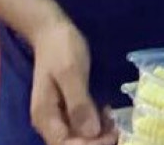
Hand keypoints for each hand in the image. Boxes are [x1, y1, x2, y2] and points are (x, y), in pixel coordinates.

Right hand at [29, 16, 116, 144]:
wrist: (50, 30)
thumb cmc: (61, 49)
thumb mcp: (71, 73)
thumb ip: (79, 103)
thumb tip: (91, 133)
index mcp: (45, 116)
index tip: (112, 136)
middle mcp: (48, 121)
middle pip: (71, 144)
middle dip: (95, 142)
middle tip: (118, 129)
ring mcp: (56, 114)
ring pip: (77, 136)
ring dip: (97, 135)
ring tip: (116, 122)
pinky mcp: (65, 106)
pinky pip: (79, 124)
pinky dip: (95, 124)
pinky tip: (108, 114)